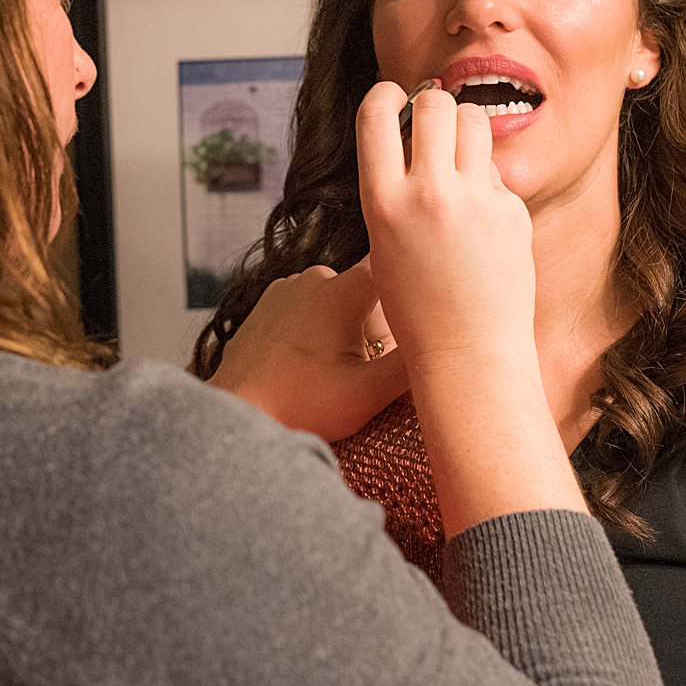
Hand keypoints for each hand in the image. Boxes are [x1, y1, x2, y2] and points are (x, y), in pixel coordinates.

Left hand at [209, 257, 409, 441]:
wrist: (236, 417)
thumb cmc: (300, 406)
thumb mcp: (369, 392)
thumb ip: (413, 363)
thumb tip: (448, 344)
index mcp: (343, 290)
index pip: (397, 267)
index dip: (412, 291)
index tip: (418, 317)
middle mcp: (314, 277)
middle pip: (369, 290)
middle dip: (376, 323)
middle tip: (366, 366)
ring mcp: (286, 289)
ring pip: (337, 299)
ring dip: (345, 327)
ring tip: (334, 370)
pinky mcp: (268, 306)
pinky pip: (309, 308)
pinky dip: (316, 329)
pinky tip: (308, 364)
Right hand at [354, 79, 583, 532]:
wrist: (468, 356)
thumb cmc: (418, 306)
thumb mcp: (385, 242)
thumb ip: (395, 187)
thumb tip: (413, 130)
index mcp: (382, 202)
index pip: (376, 113)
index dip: (384, 95)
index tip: (392, 98)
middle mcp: (428, 194)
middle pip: (434, 104)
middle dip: (432, 105)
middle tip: (431, 122)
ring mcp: (476, 201)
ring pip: (473, 120)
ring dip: (464, 126)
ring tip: (458, 155)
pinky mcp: (512, 211)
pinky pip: (496, 170)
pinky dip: (487, 180)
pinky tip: (481, 218)